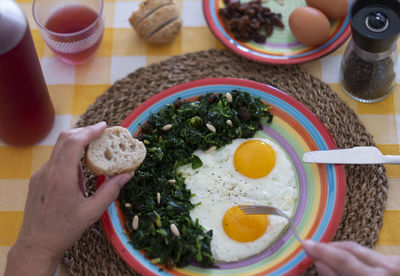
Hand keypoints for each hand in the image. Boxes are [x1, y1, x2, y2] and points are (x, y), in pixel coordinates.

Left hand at [5, 122, 130, 275]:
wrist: (36, 244)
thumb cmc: (64, 230)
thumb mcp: (92, 212)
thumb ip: (110, 191)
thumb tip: (126, 175)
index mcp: (62, 177)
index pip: (74, 143)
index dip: (90, 131)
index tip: (104, 127)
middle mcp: (48, 171)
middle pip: (65, 139)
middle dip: (84, 132)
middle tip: (101, 132)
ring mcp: (40, 175)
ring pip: (58, 148)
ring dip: (76, 143)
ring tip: (94, 147)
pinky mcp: (38, 179)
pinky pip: (55, 160)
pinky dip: (68, 155)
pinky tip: (79, 167)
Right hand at [303, 240, 399, 275]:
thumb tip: (319, 263)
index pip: (342, 258)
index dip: (321, 250)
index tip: (304, 243)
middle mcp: (388, 267)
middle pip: (351, 248)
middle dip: (330, 247)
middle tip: (312, 248)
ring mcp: (396, 263)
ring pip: (362, 250)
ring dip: (343, 252)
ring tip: (328, 256)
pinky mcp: (399, 262)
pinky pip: (373, 255)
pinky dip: (358, 258)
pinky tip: (350, 264)